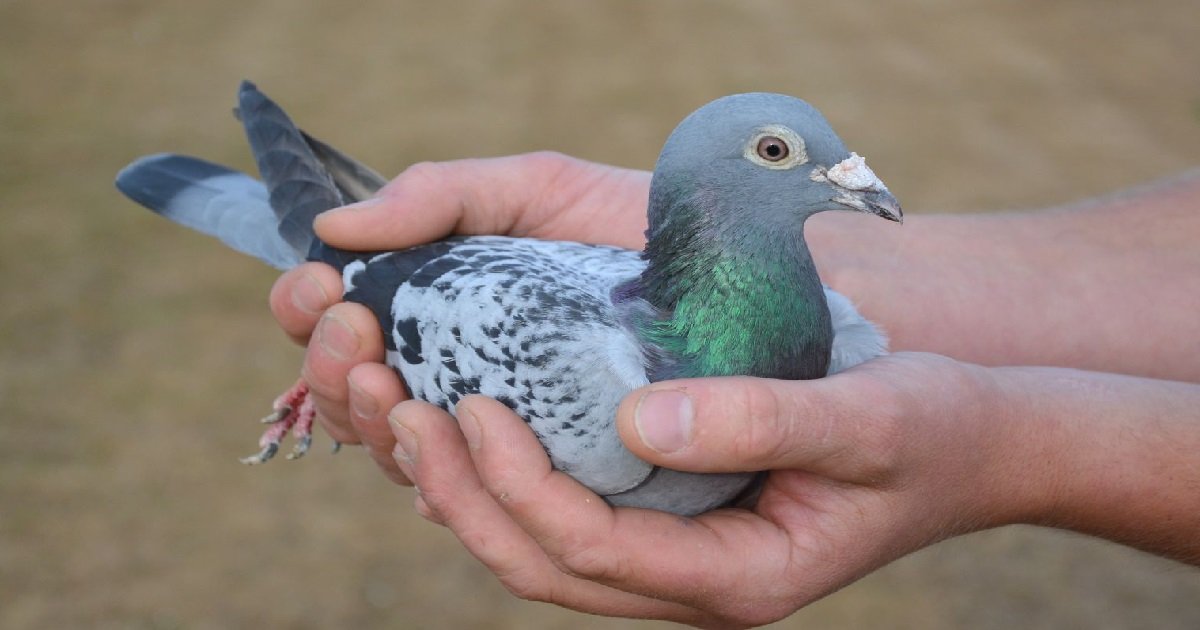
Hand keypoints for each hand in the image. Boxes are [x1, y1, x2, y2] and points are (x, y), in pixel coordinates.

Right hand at [269, 152, 651, 478]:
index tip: (316, 288)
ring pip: (411, 464)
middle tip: (354, 331)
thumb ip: (443, 197)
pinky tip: (455, 442)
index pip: (349, 339)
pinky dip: (453, 484)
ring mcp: (510, 442)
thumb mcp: (538, 194)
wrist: (743, 266)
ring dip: (379, 430)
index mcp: (444, 322)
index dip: (311, 319)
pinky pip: (487, 508)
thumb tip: (332, 226)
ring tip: (390, 382)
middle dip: (336, 375)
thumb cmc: (636, 227)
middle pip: (363, 409)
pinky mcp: (563, 487)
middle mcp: (463, 389)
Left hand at [382, 353, 1038, 625]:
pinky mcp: (671, 517)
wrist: (977, 443)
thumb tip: (639, 418)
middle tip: (404, 411)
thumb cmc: (931, 429)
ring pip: (540, 550)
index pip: (592, 552)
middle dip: (462, 495)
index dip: (519, 487)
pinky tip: (472, 411)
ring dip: (466, 488)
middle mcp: (691, 582)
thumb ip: (762, 420)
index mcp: (736, 577)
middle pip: (542, 567)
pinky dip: (506, 473)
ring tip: (408, 410)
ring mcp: (677, 556)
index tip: (472, 405)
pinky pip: (565, 512)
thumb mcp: (864, 416)